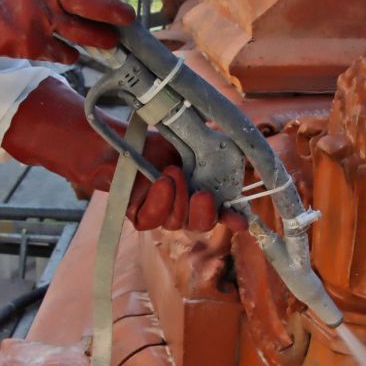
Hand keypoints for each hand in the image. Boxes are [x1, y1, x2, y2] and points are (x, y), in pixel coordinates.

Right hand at [0, 0, 133, 72]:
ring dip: (99, 39)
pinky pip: (61, 53)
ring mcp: (40, 20)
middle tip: (128, 18)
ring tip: (111, 43)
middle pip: (90, 4)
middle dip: (114, 12)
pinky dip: (68, 56)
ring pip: (82, 32)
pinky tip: (73, 57)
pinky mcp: (33, 45)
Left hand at [129, 133, 246, 233]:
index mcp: (201, 191)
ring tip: (172, 172)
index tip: (241, 221)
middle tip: (203, 194)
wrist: (124, 142)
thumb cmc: (158, 142)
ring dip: (178, 198)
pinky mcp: (138, 214)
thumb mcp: (190, 143)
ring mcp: (161, 213)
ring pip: (177, 222)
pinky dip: (159, 202)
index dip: (233, 218)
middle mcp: (184, 206)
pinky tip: (161, 182)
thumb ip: (211, 150)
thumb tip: (236, 149)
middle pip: (201, 224)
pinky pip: (151, 220)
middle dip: (206, 213)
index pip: (222, 212)